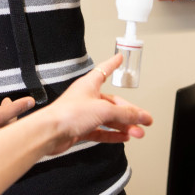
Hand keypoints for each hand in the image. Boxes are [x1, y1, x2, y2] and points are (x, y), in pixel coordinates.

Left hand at [38, 54, 153, 156]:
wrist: (49, 133)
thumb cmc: (67, 114)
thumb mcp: (103, 110)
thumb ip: (124, 114)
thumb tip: (139, 116)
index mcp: (89, 85)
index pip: (104, 70)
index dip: (113, 64)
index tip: (119, 58)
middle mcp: (86, 98)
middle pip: (113, 103)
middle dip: (130, 113)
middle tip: (144, 119)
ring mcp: (83, 115)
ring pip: (109, 119)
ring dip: (124, 126)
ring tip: (138, 132)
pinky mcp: (81, 129)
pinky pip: (102, 131)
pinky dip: (114, 134)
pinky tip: (124, 137)